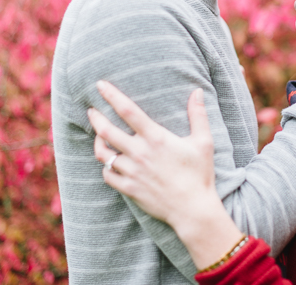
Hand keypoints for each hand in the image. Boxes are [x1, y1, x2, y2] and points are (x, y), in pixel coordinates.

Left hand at [89, 84, 217, 226]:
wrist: (192, 209)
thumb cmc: (199, 174)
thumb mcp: (203, 142)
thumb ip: (198, 115)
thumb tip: (198, 91)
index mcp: (156, 138)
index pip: (128, 110)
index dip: (112, 95)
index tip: (100, 84)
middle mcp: (140, 153)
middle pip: (107, 131)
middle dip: (96, 118)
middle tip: (91, 110)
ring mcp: (132, 172)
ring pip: (103, 154)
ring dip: (98, 142)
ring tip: (98, 136)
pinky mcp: (129, 189)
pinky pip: (107, 175)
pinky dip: (105, 167)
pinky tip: (109, 163)